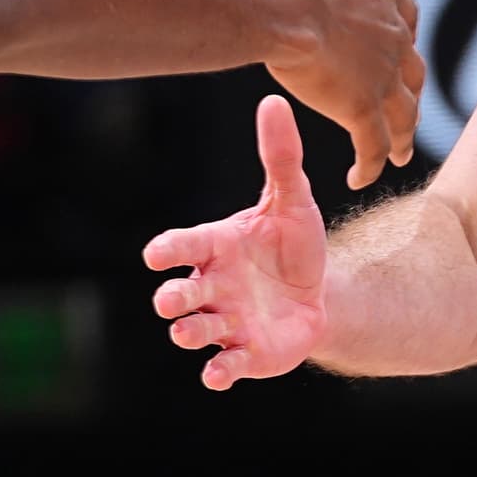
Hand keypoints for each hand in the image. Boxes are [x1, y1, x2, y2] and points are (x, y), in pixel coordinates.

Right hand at [147, 95, 334, 386]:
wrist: (321, 293)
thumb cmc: (294, 244)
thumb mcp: (293, 199)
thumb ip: (281, 156)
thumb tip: (274, 100)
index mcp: (217, 247)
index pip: (185, 245)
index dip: (169, 249)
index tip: (156, 254)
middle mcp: (212, 285)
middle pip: (181, 293)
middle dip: (172, 297)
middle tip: (169, 300)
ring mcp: (225, 322)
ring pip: (195, 330)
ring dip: (189, 332)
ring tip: (188, 333)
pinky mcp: (244, 354)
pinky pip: (224, 366)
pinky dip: (218, 372)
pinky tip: (216, 376)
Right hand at [258, 0, 423, 188]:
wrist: (281, 8)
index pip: (407, 20)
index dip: (399, 39)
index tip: (391, 52)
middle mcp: (395, 36)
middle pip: (413, 71)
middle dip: (409, 91)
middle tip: (402, 107)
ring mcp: (384, 75)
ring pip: (405, 114)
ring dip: (403, 135)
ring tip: (399, 152)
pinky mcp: (365, 108)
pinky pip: (374, 146)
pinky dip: (370, 164)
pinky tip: (359, 178)